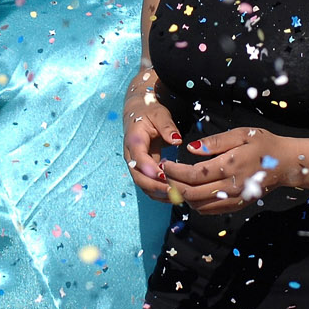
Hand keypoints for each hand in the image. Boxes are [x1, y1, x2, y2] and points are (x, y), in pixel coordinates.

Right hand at [123, 75, 180, 200]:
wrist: (138, 111)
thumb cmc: (149, 111)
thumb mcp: (159, 114)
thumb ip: (167, 127)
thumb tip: (177, 139)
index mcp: (134, 141)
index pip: (139, 159)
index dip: (151, 170)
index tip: (165, 176)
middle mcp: (131, 155)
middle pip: (138, 177)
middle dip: (155, 187)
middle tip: (175, 192)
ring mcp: (136, 164)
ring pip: (143, 184)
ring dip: (158, 193)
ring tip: (177, 197)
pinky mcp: (143, 169)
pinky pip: (148, 184)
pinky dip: (159, 193)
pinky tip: (174, 196)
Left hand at [159, 127, 290, 212]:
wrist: (286, 164)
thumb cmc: (263, 144)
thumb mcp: (241, 134)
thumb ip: (215, 142)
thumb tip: (191, 149)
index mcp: (230, 166)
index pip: (193, 174)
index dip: (175, 172)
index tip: (165, 164)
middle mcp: (231, 187)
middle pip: (192, 194)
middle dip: (173, 185)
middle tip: (164, 175)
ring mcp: (233, 199)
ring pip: (198, 205)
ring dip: (182, 196)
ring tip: (174, 182)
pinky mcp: (236, 206)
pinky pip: (209, 210)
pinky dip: (195, 203)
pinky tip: (190, 191)